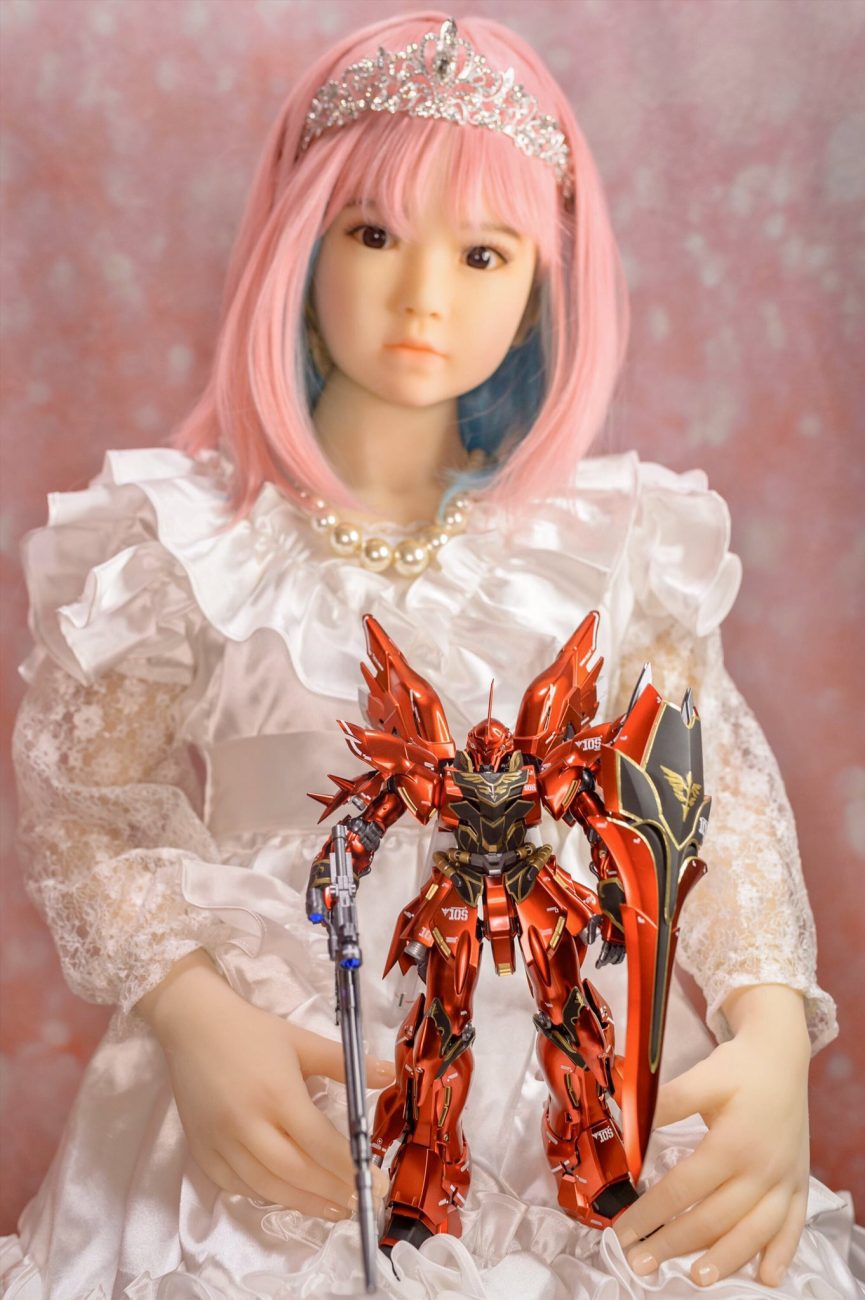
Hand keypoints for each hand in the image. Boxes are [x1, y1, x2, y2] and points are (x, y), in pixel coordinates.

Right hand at [137, 950, 393, 1219]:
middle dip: (332, 1193)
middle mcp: (248, 1124)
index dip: (350, 1168)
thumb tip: (387, 1073)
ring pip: (267, 1187)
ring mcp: (221, 1142)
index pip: (320, 1143)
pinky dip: (266, 1195)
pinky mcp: (202, 1151)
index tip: (376, 1183)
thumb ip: (345, 1063)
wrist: (194, 1025)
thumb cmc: (253, 1031)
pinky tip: (289, 1195)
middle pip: (296, 1172)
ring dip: (303, 1203)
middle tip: (361, 1204)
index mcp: (278, 1094)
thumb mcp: (302, 1041)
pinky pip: (236, 1186)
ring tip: (334, 1209)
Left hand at [614, 985, 810, 1288]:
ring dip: (726, 1259)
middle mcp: (762, 1169)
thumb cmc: (738, 1067)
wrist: (782, 1055)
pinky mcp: (799, 1183)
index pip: (683, 1188)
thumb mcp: (700, 1077)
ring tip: (696, 1277)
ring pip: (755, 1232)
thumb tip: (624, 1118)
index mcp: (733, 1143)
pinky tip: (765, 1278)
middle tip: (642, 1262)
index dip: (651, 1212)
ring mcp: (784, 1180)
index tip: (624, 1231)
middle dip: (675, 1243)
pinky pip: (793, 1227)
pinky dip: (781, 1254)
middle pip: (715, 1218)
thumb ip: (664, 1102)